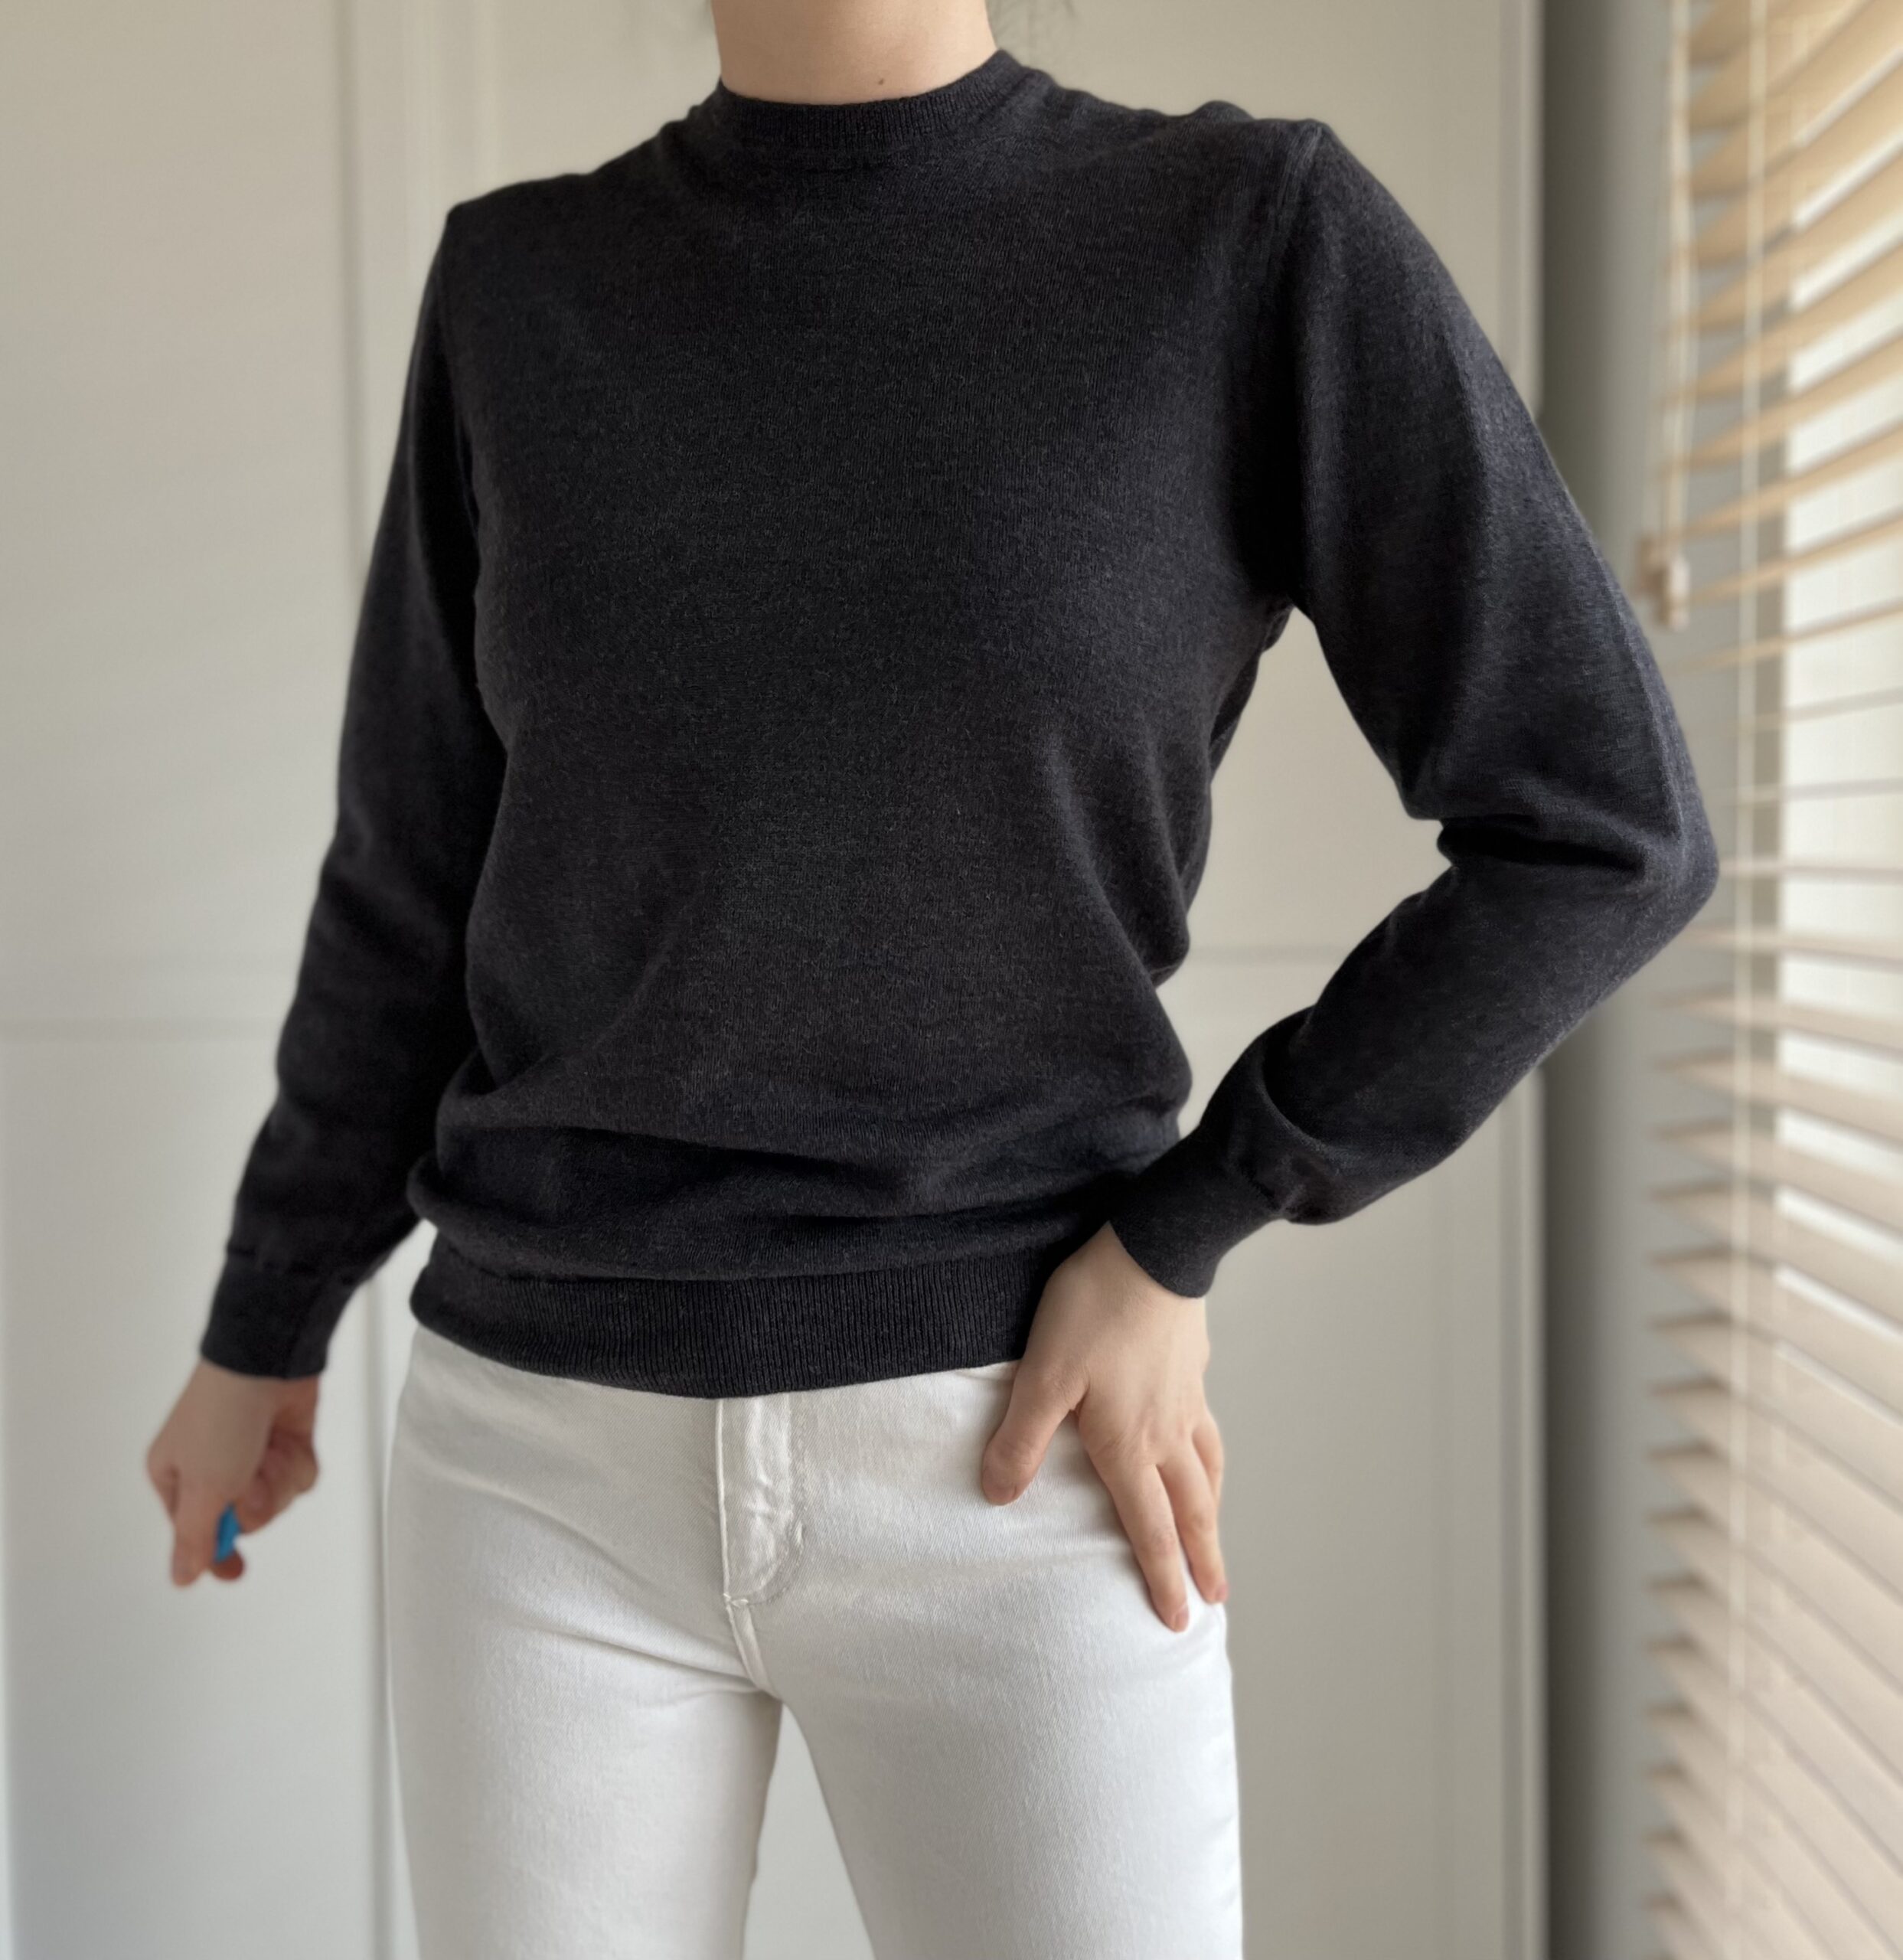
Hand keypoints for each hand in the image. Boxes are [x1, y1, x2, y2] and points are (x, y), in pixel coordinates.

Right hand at [146, 1359, 320, 1585]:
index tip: (235, 1571)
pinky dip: (297, 1461)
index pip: (195, 1533)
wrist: (266, 1363)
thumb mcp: (201, 1488)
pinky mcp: (285, 1443)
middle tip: (248, 1478)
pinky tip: (287, 1440)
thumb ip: (195, 1538)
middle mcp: (213, 1469)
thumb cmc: (222, 1415)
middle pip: (245, 1520)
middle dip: (255, 1502)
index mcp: (176, 1478)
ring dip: (278, 1478)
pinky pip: (299, 1476)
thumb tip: (182, 1576)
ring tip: (267, 1451)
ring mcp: (252, 1456)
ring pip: (278, 1499)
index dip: (216, 1553)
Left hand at [980, 1222, 1226, 1629]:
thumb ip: (1020, 1439)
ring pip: (1208, 1472)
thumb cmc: (1093, 1310)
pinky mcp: (1194, 1368)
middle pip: (1191, 1511)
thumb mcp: (1042, 1375)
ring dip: (1213, 1513)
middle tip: (1216, 1598)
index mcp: (1129, 1445)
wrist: (1153, 1249)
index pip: (1149, 1528)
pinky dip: (1212, 1460)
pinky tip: (1204, 1452)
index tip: (1177, 1619)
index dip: (1162, 1577)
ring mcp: (1187, 1400)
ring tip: (1215, 1535)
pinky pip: (1209, 1432)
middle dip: (1202, 1559)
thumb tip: (998, 1497)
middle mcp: (1167, 1434)